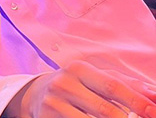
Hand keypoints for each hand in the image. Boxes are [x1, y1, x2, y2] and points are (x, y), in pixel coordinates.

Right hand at [6, 61, 155, 117]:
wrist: (38, 93)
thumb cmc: (77, 84)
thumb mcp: (97, 77)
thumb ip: (127, 84)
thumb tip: (154, 95)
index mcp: (79, 69)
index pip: (113, 86)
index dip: (137, 102)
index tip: (155, 112)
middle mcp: (64, 84)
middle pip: (105, 110)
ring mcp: (54, 104)